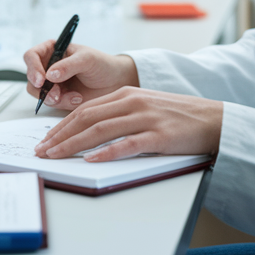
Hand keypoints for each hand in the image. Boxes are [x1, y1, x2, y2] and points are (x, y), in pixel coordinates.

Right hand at [22, 41, 138, 109]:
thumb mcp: (86, 60)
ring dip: (54, 98)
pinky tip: (78, 99)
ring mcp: (52, 83)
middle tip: (56, 95)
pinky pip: (51, 103)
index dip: (32, 68)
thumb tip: (49, 74)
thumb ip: (68, 65)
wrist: (115, 82)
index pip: (31, 56)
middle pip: (31, 78)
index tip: (41, 80)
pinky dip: (63, 103)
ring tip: (74, 97)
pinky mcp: (58, 97)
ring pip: (39, 93)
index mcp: (52, 50)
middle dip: (42, 89)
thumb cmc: (102, 64)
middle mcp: (49, 66)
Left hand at [34, 87, 222, 160]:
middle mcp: (132, 102)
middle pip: (87, 118)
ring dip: (74, 144)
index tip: (45, 140)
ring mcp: (145, 118)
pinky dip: (108, 153)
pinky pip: (128, 144)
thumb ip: (118, 115)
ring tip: (57, 156)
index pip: (85, 110)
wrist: (212, 118)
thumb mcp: (144, 107)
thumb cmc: (177, 116)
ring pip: (101, 130)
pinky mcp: (159, 135)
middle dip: (60, 136)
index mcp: (125, 94)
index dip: (61, 125)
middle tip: (42, 151)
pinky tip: (92, 160)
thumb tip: (88, 134)